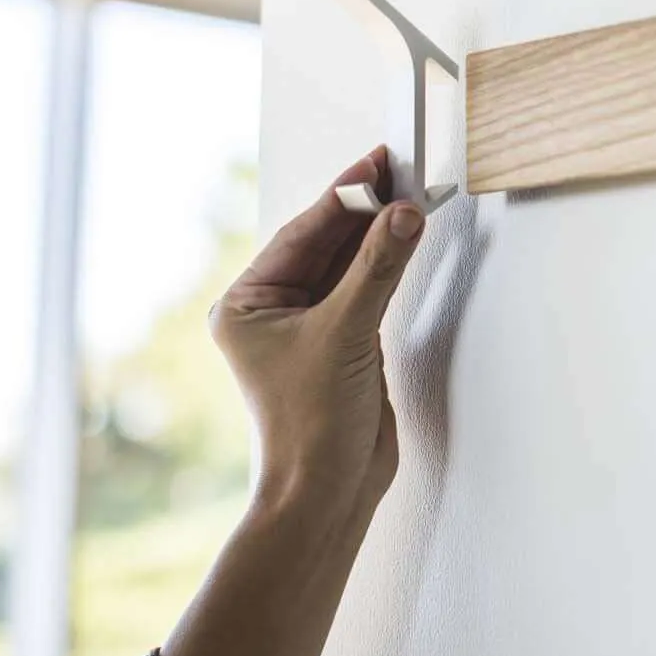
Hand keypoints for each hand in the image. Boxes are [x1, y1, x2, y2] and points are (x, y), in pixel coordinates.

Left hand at [208, 146, 424, 523]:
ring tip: (410, 195)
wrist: (328, 491)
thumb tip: (400, 215)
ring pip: (347, 264)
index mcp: (245, 304)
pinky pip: (366, 288)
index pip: (300, 234)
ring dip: (378, 234)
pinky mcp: (342, 342)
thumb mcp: (343, 334)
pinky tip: (407, 238)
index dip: (341, 196)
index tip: (375, 164)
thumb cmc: (309, 426)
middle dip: (362, 209)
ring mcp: (309, 326)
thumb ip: (376, 270)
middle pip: (323, 243)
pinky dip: (387, 264)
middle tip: (398, 170)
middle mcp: (272, 311)